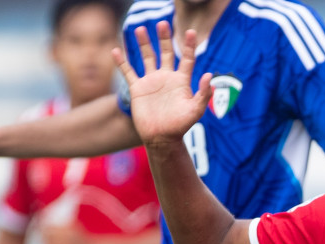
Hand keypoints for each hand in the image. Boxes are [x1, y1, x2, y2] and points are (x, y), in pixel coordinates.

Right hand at [114, 22, 213, 146]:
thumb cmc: (180, 126)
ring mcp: (151, 82)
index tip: (190, 31)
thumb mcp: (195, 111)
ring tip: (139, 29)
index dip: (188, 45)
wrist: (161, 139)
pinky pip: (128, 72)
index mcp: (181, 81)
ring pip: (147, 57)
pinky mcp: (138, 89)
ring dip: (144, 43)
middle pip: (166, 52)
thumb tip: (209, 75)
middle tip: (162, 23)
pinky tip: (115, 50)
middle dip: (164, 38)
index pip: (186, 58)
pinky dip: (122, 61)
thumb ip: (203, 93)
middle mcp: (166, 78)